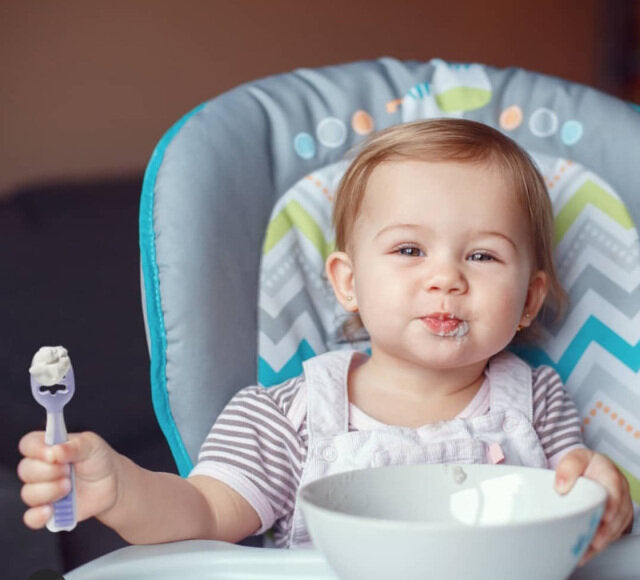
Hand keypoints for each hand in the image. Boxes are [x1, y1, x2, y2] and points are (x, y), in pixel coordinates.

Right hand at [18, 431, 119, 528]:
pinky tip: (50, 510)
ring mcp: (42, 490)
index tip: (52, 455)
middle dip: (48, 471)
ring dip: (49, 491)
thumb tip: (55, 450)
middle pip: (25, 470)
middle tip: (68, 471)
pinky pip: (31, 518)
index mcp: (47, 447)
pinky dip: (37, 516)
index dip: (35, 449)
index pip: (28, 444)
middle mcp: (40, 469)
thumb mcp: (92, 445)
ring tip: (69, 487)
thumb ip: (75, 446)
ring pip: (28, 494)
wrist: (111, 483)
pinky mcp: (47, 511)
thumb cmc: (97, 459)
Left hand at [555, 448, 632, 564]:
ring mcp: (619, 508)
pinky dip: (597, 545)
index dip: (611, 507)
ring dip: (600, 542)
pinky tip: (585, 552)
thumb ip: (568, 469)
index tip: (604, 518)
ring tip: (583, 552)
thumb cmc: (583, 464)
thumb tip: (561, 487)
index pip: (615, 492)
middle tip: (590, 542)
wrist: (586, 468)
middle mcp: (619, 493)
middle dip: (604, 531)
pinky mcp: (615, 520)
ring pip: (615, 529)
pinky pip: (610, 535)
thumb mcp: (574, 459)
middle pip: (617, 516)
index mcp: (611, 476)